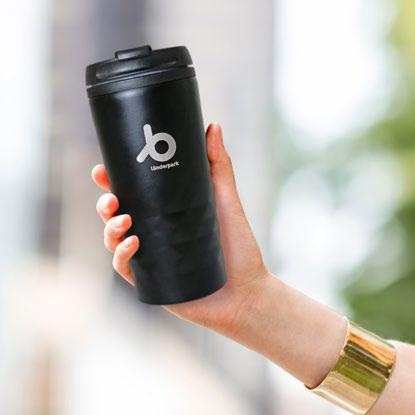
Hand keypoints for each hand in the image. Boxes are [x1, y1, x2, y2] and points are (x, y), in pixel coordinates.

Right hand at [92, 123, 269, 333]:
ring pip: (114, 239)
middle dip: (105, 202)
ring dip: (110, 227)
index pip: (133, 193)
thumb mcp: (226, 199)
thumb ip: (219, 164)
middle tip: (110, 196)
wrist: (246, 290)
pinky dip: (122, 254)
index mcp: (166, 212)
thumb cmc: (237, 245)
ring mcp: (151, 256)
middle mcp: (154, 232)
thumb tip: (213, 125)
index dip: (113, 180)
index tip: (103, 169)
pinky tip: (133, 242)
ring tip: (123, 219)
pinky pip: (125, 267)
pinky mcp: (151, 280)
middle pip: (117, 214)